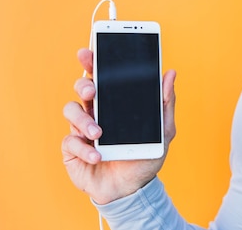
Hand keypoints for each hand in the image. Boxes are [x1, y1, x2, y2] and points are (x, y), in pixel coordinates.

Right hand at [61, 48, 176, 204]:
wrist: (132, 189)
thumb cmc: (144, 156)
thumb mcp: (163, 130)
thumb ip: (165, 102)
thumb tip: (170, 73)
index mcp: (115, 102)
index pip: (103, 76)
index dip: (93, 62)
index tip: (90, 52)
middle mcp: (96, 111)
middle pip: (82, 87)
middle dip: (84, 84)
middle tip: (92, 91)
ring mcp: (82, 129)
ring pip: (71, 110)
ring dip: (83, 120)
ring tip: (98, 133)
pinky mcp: (73, 149)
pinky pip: (70, 141)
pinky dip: (84, 148)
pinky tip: (98, 155)